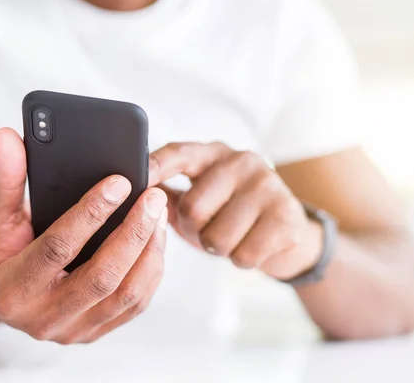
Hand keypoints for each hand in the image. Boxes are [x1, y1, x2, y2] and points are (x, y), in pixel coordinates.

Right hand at [0, 128, 167, 343]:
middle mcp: (43, 319)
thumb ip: (4, 178)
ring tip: (159, 213)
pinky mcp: (95, 331)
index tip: (119, 181)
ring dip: (149, 251)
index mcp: (12, 290)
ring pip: (126, 295)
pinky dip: (151, 270)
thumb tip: (6, 136)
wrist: (2, 295)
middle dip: (133, 233)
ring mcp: (73, 331)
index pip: (57, 248)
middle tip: (154, 196)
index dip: (90, 213)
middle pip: (101, 278)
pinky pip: (134, 305)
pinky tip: (156, 238)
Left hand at [149, 142, 321, 279]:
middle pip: (193, 208)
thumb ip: (165, 194)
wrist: (287, 234)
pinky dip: (242, 259)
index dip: (156, 167)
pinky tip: (252, 245)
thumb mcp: (196, 201)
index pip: (178, 154)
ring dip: (218, 249)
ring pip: (217, 238)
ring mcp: (267, 185)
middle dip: (194, 231)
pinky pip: (243, 255)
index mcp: (212, 154)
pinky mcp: (286, 215)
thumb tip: (126, 196)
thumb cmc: (229, 216)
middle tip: (208, 229)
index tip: (137, 180)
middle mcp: (241, 161)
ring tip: (232, 236)